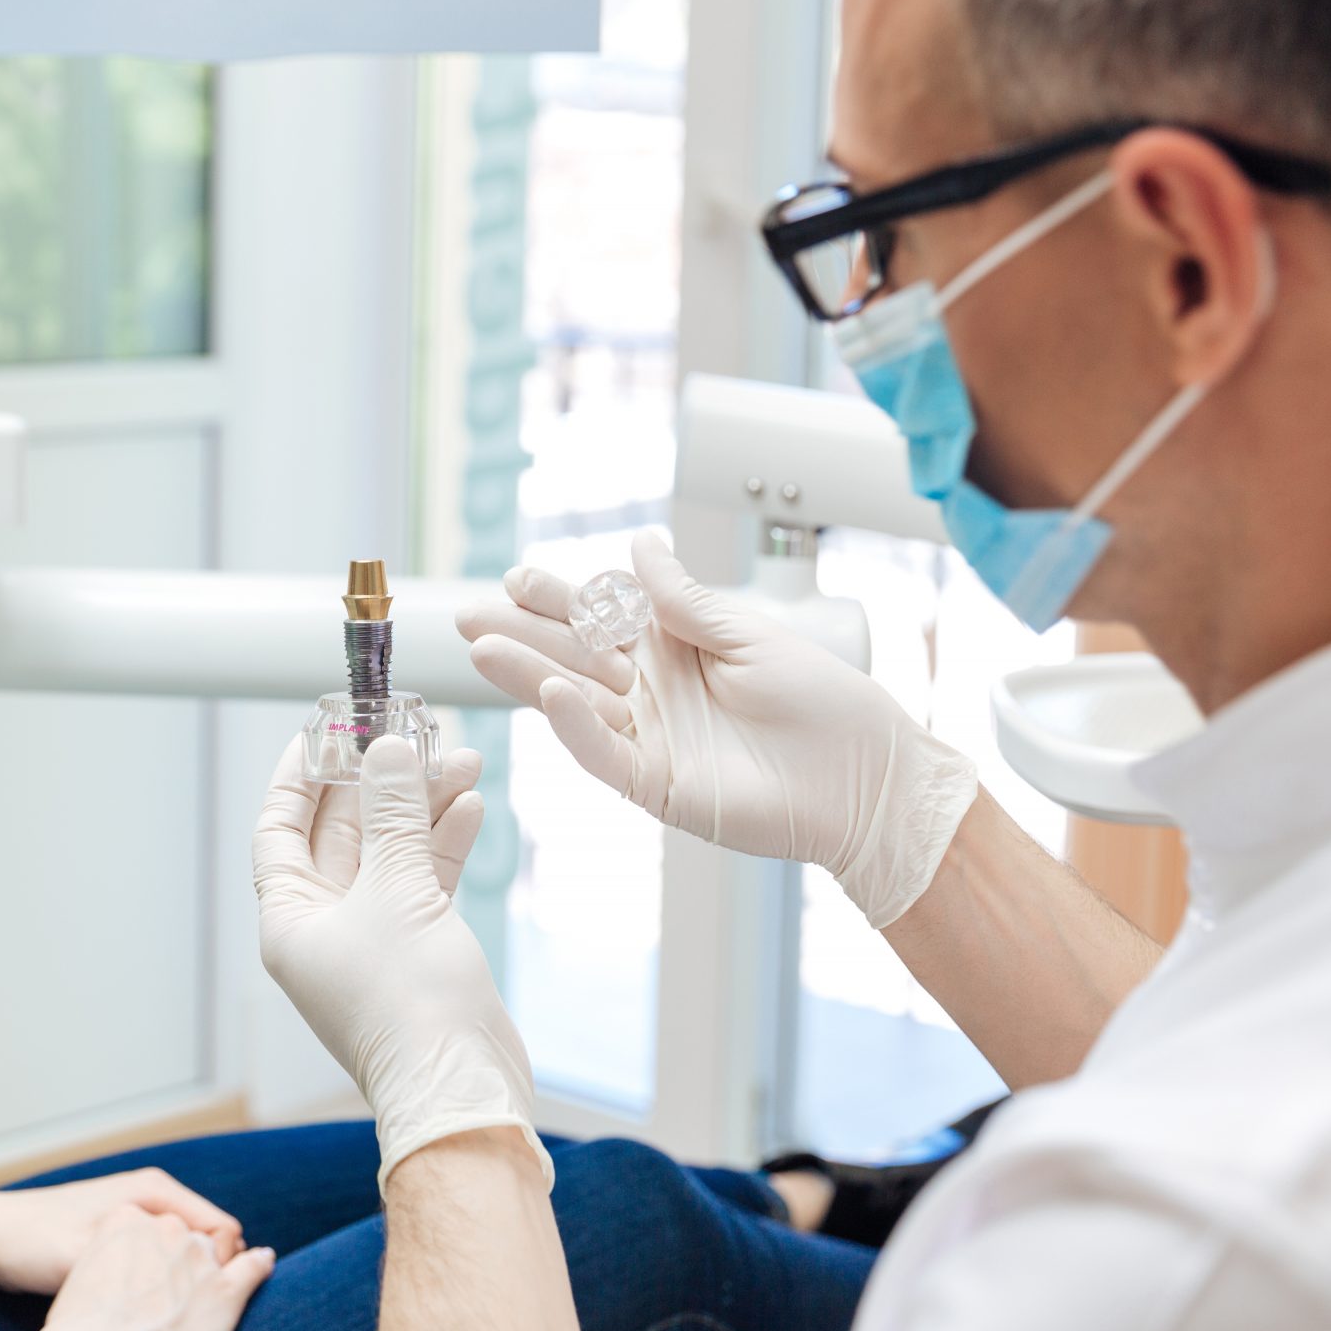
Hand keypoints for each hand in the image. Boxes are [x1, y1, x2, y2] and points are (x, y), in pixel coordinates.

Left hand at [0, 1170, 244, 1294]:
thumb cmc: (33, 1241)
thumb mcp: (89, 1254)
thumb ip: (142, 1263)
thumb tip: (187, 1281)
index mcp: (154, 1190)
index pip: (222, 1228)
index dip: (221, 1267)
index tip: (203, 1301)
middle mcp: (150, 1197)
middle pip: (205, 1241)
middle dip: (203, 1274)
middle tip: (186, 1313)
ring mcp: (134, 1215)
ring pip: (181, 1253)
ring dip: (180, 1280)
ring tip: (164, 1315)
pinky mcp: (119, 1235)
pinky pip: (158, 1259)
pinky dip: (159, 1280)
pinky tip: (142, 1308)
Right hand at [33, 1207, 274, 1330]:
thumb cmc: (77, 1325)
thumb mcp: (78, 1272)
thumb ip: (106, 1258)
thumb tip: (120, 1271)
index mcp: (126, 1216)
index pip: (157, 1223)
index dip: (159, 1249)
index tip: (154, 1273)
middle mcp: (166, 1226)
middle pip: (187, 1235)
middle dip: (186, 1258)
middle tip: (175, 1295)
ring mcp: (196, 1254)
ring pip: (215, 1252)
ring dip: (214, 1270)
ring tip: (202, 1301)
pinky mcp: (224, 1287)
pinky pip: (251, 1266)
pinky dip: (258, 1265)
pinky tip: (262, 1263)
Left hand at [252, 736, 547, 1187]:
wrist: (463, 1088)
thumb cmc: (411, 1003)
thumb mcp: (397, 890)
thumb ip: (393, 815)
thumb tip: (387, 752)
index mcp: (290, 919)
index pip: (280, 829)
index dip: (300, 775)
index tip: (324, 728)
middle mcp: (323, 929)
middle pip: (341, 835)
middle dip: (377, 782)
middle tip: (408, 732)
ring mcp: (372, 942)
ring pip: (389, 855)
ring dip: (420, 807)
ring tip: (458, 759)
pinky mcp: (418, 953)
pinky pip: (423, 883)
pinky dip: (443, 845)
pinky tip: (469, 805)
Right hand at [457, 531, 977, 927]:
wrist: (864, 778)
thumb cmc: (824, 704)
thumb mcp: (749, 635)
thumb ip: (684, 601)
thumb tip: (638, 545)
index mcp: (675, 649)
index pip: (601, 617)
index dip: (558, 597)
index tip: (516, 576)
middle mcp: (653, 693)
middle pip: (572, 657)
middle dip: (520, 634)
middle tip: (466, 613)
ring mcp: (651, 740)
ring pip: (575, 702)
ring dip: (529, 676)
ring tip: (482, 647)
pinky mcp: (659, 785)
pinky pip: (606, 753)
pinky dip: (577, 725)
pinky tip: (555, 694)